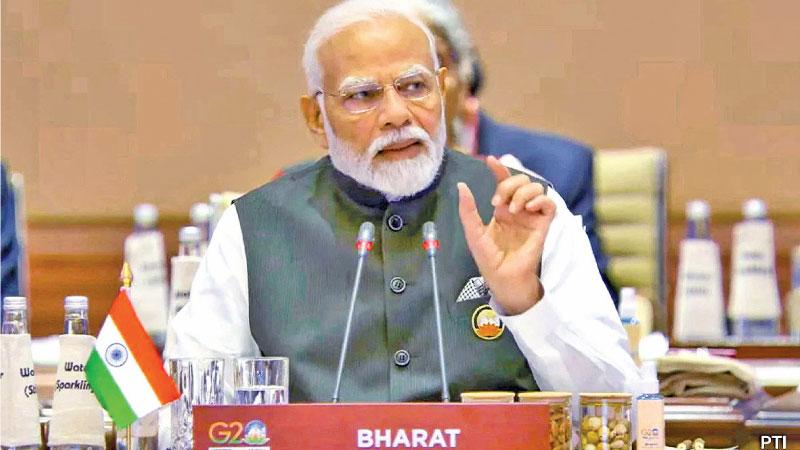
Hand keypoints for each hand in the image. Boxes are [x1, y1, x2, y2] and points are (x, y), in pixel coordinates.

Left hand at [457, 156, 556, 314]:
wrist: (502, 277)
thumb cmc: (488, 258)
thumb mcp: (473, 232)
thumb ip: (468, 210)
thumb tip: (461, 185)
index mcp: (501, 209)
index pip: (503, 182)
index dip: (499, 169)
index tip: (490, 160)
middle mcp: (518, 209)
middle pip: (521, 181)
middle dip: (509, 184)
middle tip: (497, 202)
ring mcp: (531, 216)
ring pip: (536, 188)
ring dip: (523, 192)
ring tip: (512, 210)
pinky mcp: (543, 225)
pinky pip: (550, 205)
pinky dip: (541, 200)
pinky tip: (529, 208)